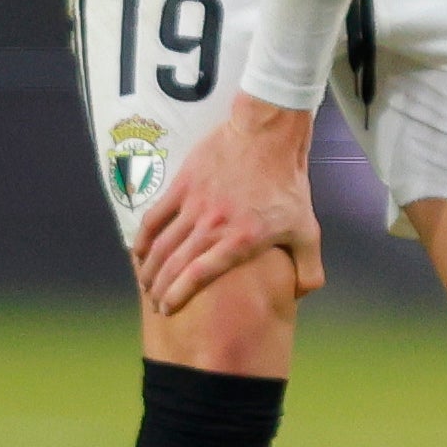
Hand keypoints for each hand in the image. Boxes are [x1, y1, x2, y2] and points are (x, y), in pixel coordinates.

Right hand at [131, 98, 324, 317]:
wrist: (268, 137)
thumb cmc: (287, 185)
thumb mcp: (308, 231)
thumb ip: (309, 270)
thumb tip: (298, 297)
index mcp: (240, 241)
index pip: (198, 275)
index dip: (178, 295)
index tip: (168, 308)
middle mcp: (213, 226)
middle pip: (174, 264)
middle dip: (159, 288)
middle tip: (154, 302)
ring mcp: (194, 205)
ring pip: (161, 244)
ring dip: (149, 268)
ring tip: (145, 283)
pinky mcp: (182, 185)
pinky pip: (155, 217)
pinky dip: (143, 238)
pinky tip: (137, 252)